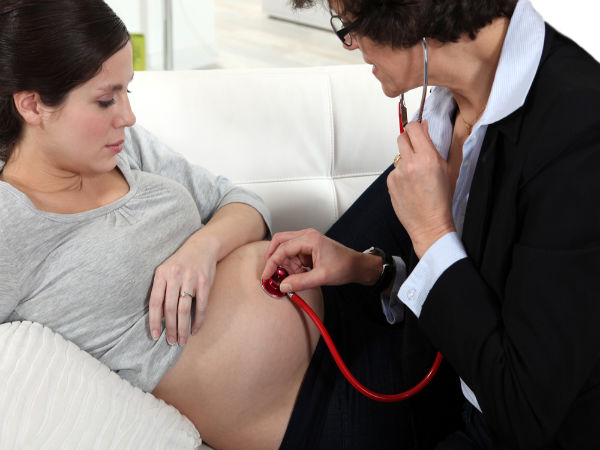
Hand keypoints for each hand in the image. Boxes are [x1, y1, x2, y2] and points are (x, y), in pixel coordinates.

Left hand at [148, 236, 218, 345]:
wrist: (202, 246)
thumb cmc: (181, 262)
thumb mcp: (166, 271)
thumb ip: (161, 290)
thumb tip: (159, 317)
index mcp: (162, 274)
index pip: (156, 302)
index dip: (154, 320)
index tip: (155, 335)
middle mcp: (175, 276)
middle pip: (170, 308)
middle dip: (170, 328)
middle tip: (171, 342)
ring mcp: (191, 279)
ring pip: (185, 309)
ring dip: (183, 327)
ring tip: (181, 340)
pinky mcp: (205, 281)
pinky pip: (201, 305)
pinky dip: (198, 319)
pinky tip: (195, 329)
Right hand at [262, 229, 381, 291]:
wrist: (357, 266)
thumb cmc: (344, 266)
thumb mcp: (321, 277)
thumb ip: (301, 282)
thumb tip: (283, 286)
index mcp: (309, 239)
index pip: (282, 248)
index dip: (272, 263)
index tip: (267, 276)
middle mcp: (306, 236)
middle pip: (280, 242)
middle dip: (273, 258)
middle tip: (271, 273)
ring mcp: (307, 241)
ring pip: (285, 249)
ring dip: (285, 264)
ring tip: (294, 277)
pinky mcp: (308, 248)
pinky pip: (293, 255)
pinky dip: (292, 265)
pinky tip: (299, 274)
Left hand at [387, 120, 455, 257]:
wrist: (430, 225)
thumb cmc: (442, 201)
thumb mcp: (448, 169)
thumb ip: (438, 146)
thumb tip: (426, 129)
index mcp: (427, 157)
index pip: (413, 128)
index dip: (416, 127)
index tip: (419, 130)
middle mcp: (410, 163)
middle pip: (402, 137)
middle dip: (409, 140)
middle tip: (417, 149)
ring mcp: (397, 174)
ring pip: (398, 156)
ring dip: (406, 160)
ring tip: (417, 176)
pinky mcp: (390, 183)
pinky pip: (394, 172)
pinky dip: (401, 175)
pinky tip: (410, 186)